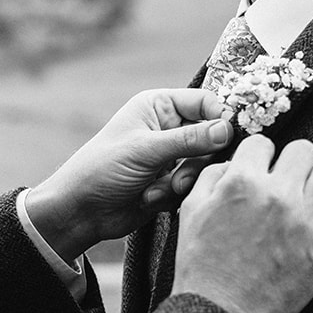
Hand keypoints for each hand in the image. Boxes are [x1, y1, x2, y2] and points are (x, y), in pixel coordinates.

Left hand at [25, 89, 233, 261]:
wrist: (82, 211)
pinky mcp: (172, 181)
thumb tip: (228, 128)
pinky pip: (193, 185)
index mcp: (159, 106)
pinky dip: (175, 194)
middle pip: (211, 136)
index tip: (230, 137)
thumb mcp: (146, 150)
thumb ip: (189, 140)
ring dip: (184, 180)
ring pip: (204, 164)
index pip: (205, 102)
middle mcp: (169, 127)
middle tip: (181, 177)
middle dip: (198, 160)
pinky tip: (150, 198)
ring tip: (163, 189)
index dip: (221, 117)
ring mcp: (171, 155)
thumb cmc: (103, 169)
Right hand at [173, 134, 312, 312]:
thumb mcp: (191, 211)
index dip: (261, 158)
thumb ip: (212, 177)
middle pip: (305, 149)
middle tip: (289, 186)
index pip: (264, 142)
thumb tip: (234, 163)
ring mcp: (304, 220)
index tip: (262, 175)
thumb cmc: (201, 265)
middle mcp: (275, 195)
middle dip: (296, 164)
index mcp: (241, 182)